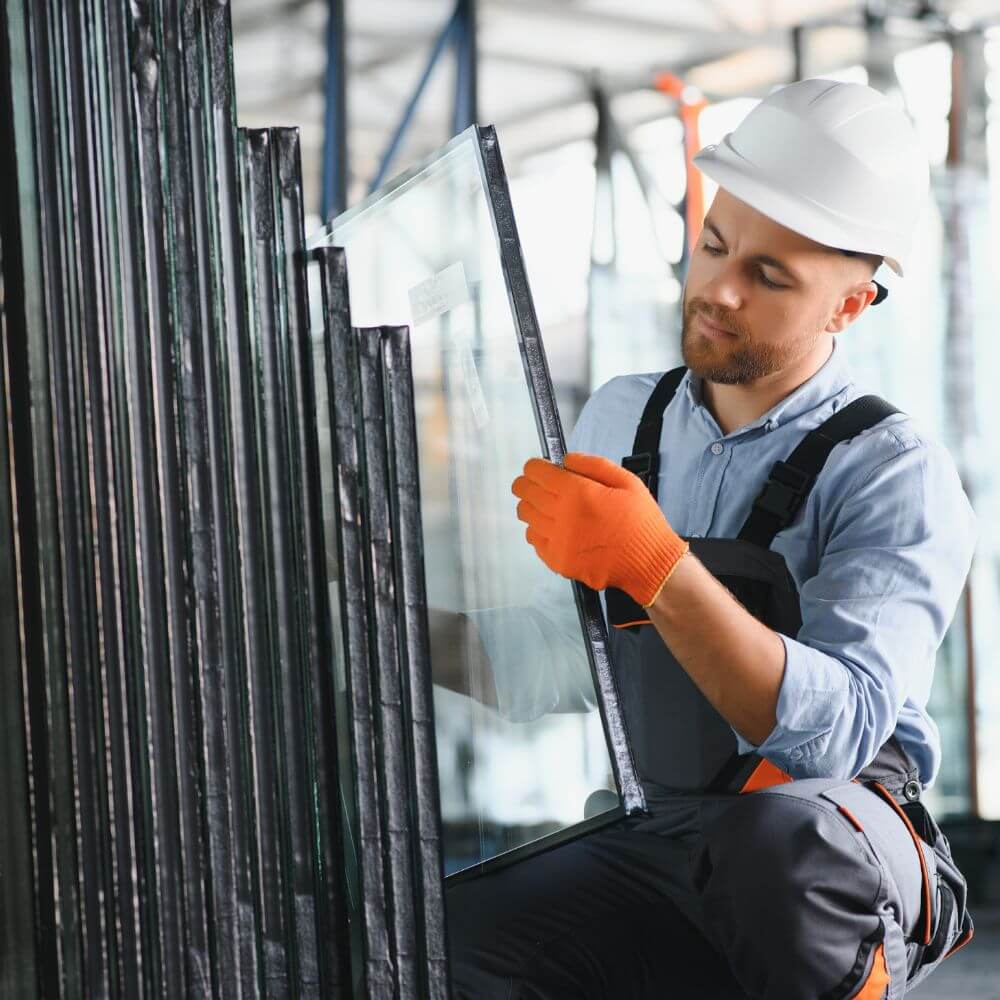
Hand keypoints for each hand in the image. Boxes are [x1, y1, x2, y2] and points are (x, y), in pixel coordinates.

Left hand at [511, 452, 688, 606]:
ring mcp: (558, 541)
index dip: (535, 466)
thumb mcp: (627, 482)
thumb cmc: (642, 523)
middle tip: (539, 484)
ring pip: (526, 515)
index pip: (535, 472)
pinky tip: (556, 528)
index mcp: (578, 493)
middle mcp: (562, 516)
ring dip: (533, 506)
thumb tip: (566, 459)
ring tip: (549, 507)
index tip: (539, 468)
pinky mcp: (558, 561)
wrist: (650, 564)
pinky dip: (539, 531)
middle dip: (528, 483)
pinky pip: (534, 539)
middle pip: (524, 492)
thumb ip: (593, 465)